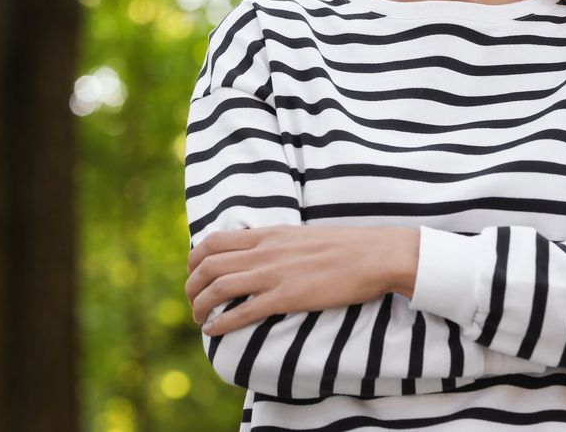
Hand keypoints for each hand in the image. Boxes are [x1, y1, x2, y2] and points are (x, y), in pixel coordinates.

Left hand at [184, 225, 416, 335]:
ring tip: (198, 319)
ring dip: (200, 306)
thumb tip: (260, 252)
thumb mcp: (300, 235)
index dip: (194, 259)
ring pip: (219, 288)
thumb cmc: (343, 247)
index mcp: (267, 234)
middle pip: (208, 265)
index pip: (214, 242)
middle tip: (192, 302)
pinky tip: (213, 331)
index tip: (193, 274)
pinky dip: (221, 323)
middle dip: (191, 286)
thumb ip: (276, 242)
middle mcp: (264, 251)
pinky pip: (243, 311)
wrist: (373, 255)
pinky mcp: (287, 297)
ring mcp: (274, 274)